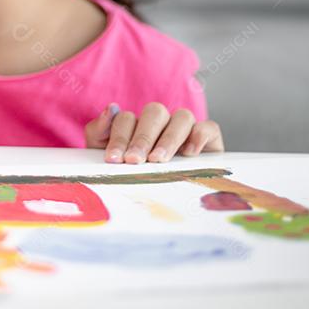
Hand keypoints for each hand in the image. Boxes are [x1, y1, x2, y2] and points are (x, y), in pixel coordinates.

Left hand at [84, 102, 222, 163]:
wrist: (171, 200)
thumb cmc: (134, 176)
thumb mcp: (109, 158)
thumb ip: (100, 133)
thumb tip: (110, 108)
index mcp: (136, 125)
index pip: (127, 118)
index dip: (119, 137)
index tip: (114, 159)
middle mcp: (162, 123)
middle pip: (155, 112)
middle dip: (142, 137)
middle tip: (134, 160)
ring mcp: (186, 129)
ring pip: (182, 117)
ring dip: (169, 138)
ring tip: (158, 159)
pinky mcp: (209, 139)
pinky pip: (209, 127)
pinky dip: (199, 135)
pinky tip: (189, 153)